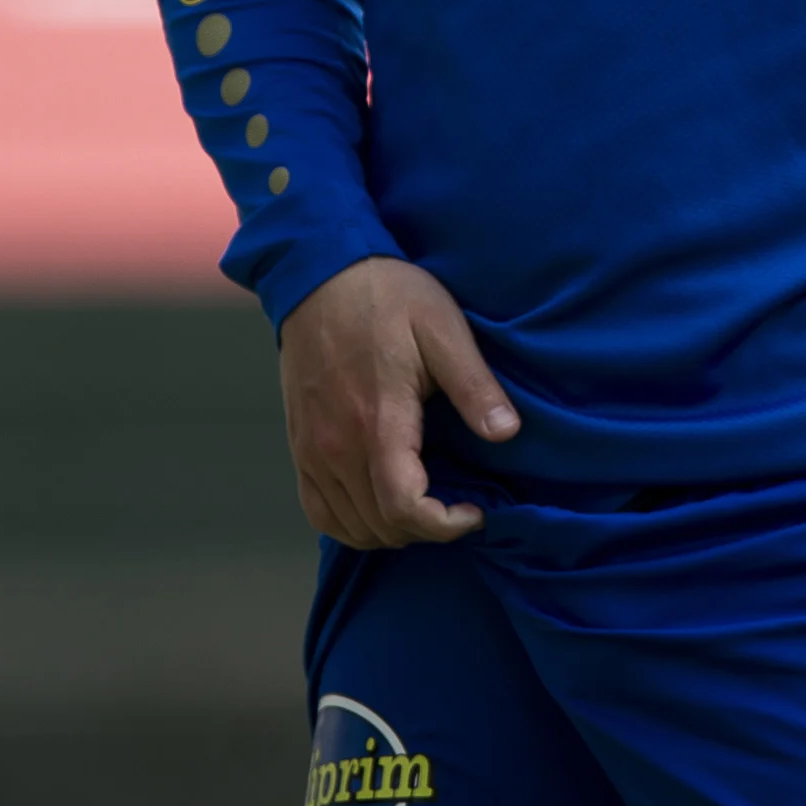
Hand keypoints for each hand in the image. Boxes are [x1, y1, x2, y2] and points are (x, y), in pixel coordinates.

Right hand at [276, 254, 517, 548]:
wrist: (320, 275)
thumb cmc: (389, 297)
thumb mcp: (444, 329)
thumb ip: (475, 387)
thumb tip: (507, 433)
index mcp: (376, 422)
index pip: (403, 508)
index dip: (444, 525)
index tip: (476, 511)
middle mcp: (335, 446)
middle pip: (378, 525)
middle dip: (425, 529)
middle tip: (460, 506)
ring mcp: (311, 450)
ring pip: (347, 524)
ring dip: (390, 530)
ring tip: (428, 506)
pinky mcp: (299, 445)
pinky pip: (317, 509)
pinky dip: (349, 522)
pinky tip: (380, 506)